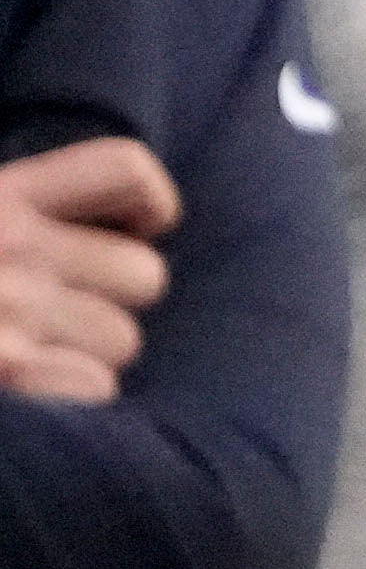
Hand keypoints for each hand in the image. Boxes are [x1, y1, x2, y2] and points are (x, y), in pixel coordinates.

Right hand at [0, 137, 177, 404]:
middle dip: (108, 306)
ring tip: (23, 361)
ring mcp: (8, 309)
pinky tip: (24, 401)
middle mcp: (11, 245)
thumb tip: (134, 229)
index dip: (149, 201)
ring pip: (121, 341)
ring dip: (84, 359)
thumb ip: (30, 218)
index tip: (134, 230)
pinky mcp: (7, 370)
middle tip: (50, 326)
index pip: (124, 166)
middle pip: (144, 275)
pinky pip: (94, 388)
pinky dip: (65, 402)